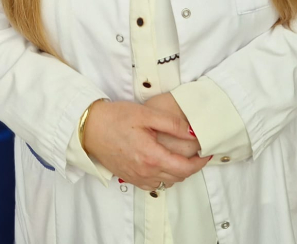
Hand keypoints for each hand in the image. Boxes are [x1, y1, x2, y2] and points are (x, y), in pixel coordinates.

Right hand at [81, 100, 210, 190]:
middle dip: (191, 166)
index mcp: (151, 156)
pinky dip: (163, 176)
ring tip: (181, 156)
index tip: (206, 153)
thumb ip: (172, 124)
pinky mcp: (129, 177)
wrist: (89, 128)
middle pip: (178, 177)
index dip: (200, 163)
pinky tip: (163, 162)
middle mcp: (145, 171)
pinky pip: (153, 183)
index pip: (185, 168)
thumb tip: (192, 133)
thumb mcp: (146, 114)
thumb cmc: (116, 118)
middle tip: (197, 152)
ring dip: (177, 172)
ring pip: (167, 182)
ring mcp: (136, 177)